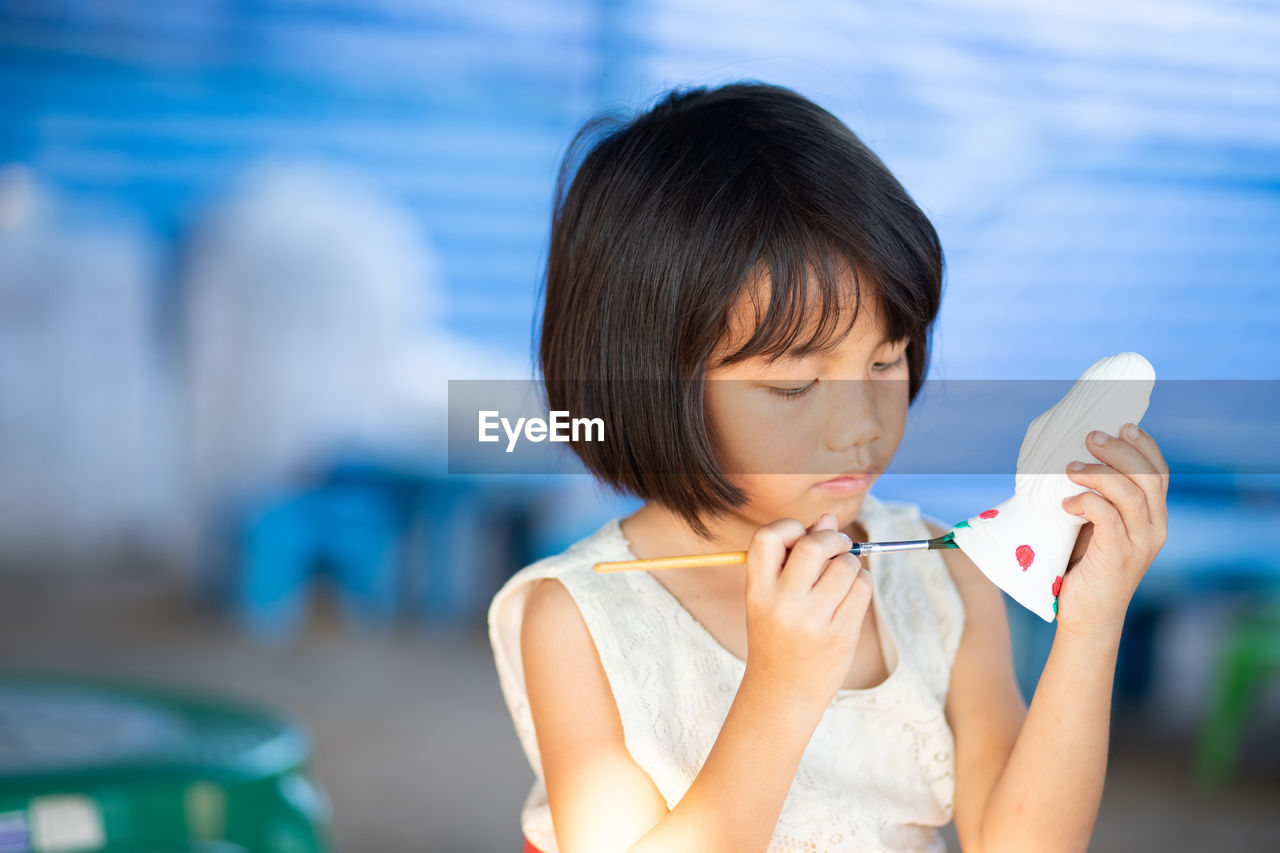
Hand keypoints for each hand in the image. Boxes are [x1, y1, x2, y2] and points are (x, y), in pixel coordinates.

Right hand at [742, 512, 872, 709]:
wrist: (782, 692)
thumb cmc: (777, 636)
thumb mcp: (771, 597)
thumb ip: (794, 556)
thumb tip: (829, 519)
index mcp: (757, 591)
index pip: (768, 537)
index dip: (789, 527)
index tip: (800, 536)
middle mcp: (783, 605)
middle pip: (813, 546)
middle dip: (832, 538)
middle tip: (837, 545)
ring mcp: (814, 622)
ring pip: (845, 566)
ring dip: (850, 562)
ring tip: (842, 575)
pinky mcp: (841, 635)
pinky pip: (862, 588)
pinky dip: (862, 581)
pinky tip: (851, 591)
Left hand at [1058, 422, 1168, 637]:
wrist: (1086, 616)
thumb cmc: (1085, 565)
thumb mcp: (1094, 525)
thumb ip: (1096, 497)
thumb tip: (1071, 457)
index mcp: (1153, 516)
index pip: (1159, 473)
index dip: (1144, 446)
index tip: (1122, 425)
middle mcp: (1154, 528)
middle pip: (1147, 477)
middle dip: (1120, 452)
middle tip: (1090, 437)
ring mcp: (1139, 544)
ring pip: (1130, 494)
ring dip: (1099, 473)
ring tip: (1070, 467)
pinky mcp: (1119, 557)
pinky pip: (1109, 519)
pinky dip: (1088, 503)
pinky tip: (1066, 504)